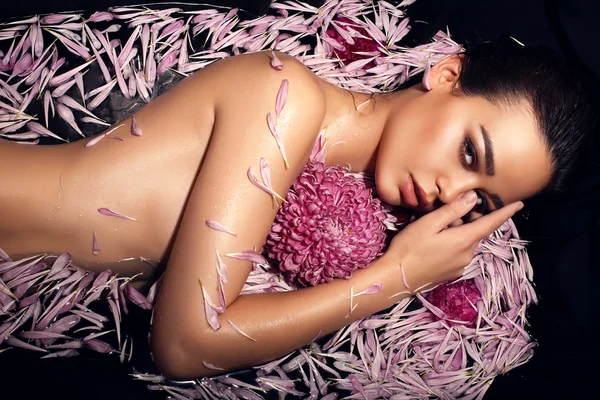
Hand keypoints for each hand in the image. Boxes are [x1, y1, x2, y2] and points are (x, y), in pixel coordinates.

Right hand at [382, 191, 523, 292]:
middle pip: (475, 231)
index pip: (491, 223)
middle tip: (446, 211)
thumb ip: (452, 210)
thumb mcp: (428, 224)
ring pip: (465, 242)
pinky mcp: (451, 273)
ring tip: (434, 228)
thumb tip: (473, 198)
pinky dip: (452, 243)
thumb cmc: (408, 248)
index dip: (506, 212)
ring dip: (457, 231)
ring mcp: (460, 266)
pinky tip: (433, 242)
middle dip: (468, 219)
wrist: (395, 278)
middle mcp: (467, 254)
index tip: (519, 203)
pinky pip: (458, 252)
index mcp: (464, 240)